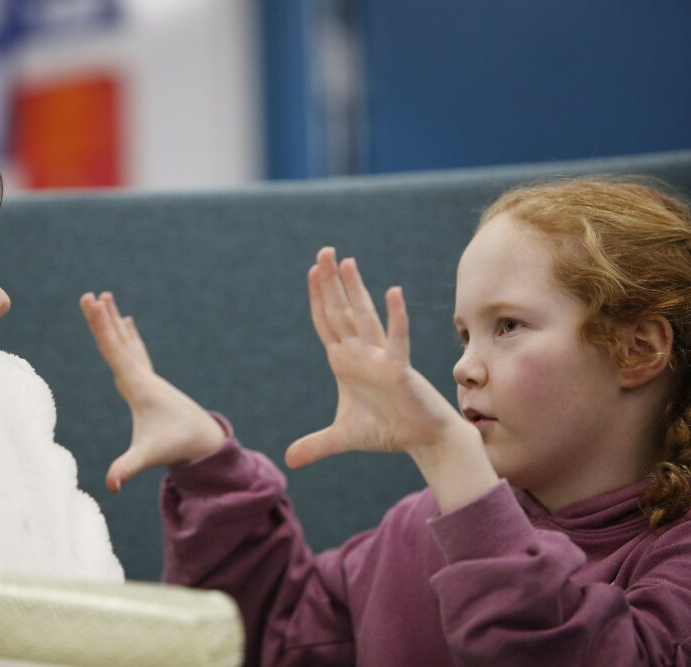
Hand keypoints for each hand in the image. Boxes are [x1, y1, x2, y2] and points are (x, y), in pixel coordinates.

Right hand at [80, 291, 225, 491]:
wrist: (204, 439)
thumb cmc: (175, 445)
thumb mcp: (148, 455)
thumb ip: (128, 467)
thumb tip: (111, 486)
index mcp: (137, 385)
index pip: (114, 350)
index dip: (101, 326)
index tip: (92, 303)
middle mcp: (141, 376)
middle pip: (117, 341)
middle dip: (102, 318)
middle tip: (90, 294)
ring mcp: (146, 377)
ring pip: (126, 343)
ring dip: (114, 322)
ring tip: (106, 297)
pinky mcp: (149, 382)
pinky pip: (134, 351)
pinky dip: (127, 335)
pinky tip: (128, 322)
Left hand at [285, 248, 470, 468]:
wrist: (422, 440)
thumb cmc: (387, 430)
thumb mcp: (342, 437)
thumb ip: (316, 445)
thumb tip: (289, 460)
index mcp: (345, 362)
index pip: (327, 323)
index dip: (318, 299)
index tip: (312, 272)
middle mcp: (361, 354)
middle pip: (341, 311)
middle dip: (330, 283)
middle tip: (323, 251)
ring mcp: (380, 359)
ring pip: (365, 317)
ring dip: (355, 290)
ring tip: (347, 262)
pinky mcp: (400, 370)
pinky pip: (397, 340)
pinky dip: (395, 317)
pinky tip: (392, 292)